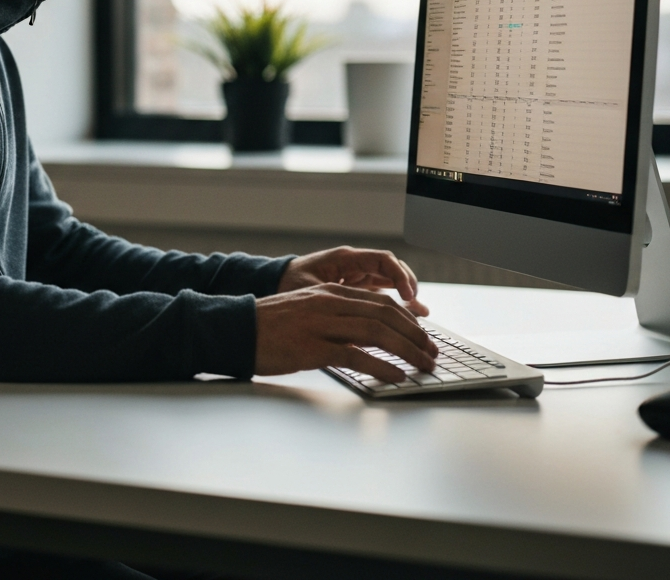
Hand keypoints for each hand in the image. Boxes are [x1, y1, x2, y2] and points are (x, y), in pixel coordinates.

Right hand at [254, 283, 437, 378]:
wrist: (236, 330)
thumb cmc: (270, 326)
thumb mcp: (306, 310)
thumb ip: (335, 315)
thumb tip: (367, 335)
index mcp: (329, 292)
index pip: (380, 301)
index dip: (408, 319)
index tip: (424, 336)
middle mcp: (329, 303)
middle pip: (385, 314)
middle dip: (415, 335)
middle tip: (432, 354)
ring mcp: (321, 324)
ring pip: (377, 332)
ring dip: (407, 351)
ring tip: (423, 366)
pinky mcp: (312, 347)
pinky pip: (356, 356)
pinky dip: (381, 367)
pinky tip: (396, 377)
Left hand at [278, 245, 427, 315]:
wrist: (273, 282)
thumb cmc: (287, 284)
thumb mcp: (309, 292)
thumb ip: (333, 302)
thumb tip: (355, 321)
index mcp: (344, 259)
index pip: (382, 260)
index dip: (400, 277)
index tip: (409, 296)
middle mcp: (354, 264)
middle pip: (391, 269)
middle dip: (409, 287)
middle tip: (419, 310)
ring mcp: (355, 275)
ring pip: (389, 281)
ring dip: (405, 296)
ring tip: (420, 316)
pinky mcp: (353, 288)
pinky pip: (380, 291)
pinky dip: (394, 302)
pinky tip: (407, 316)